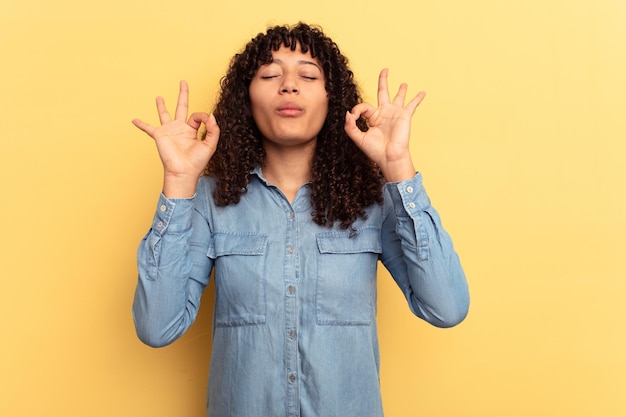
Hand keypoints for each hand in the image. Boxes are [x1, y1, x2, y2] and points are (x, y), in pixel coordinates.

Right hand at [132, 81, 219, 196]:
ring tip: (159, 97)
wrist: (183, 172)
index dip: (203, 116)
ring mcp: (169, 131)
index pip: (198, 116)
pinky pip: (148, 128)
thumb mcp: (210, 145)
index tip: (206, 121)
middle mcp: (180, 129)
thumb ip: (213, 130)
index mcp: (192, 130)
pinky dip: (141, 124)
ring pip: (165, 114)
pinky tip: (134, 120)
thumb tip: (211, 115)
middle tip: (183, 82)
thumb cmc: (197, 162)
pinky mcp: (159, 136)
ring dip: (161, 106)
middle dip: (183, 94)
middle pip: (182, 107)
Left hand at [344, 69, 424, 181]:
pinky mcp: (405, 115)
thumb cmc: (375, 150)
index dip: (356, 110)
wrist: (389, 157)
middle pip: (383, 92)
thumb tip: (349, 113)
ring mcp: (395, 113)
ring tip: (404, 83)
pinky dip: (418, 98)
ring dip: (401, 90)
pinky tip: (422, 93)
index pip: (364, 106)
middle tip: (385, 70)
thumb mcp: (358, 138)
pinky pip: (412, 104)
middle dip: (383, 81)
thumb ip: (350, 126)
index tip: (353, 117)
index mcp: (373, 118)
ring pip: (398, 97)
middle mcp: (384, 113)